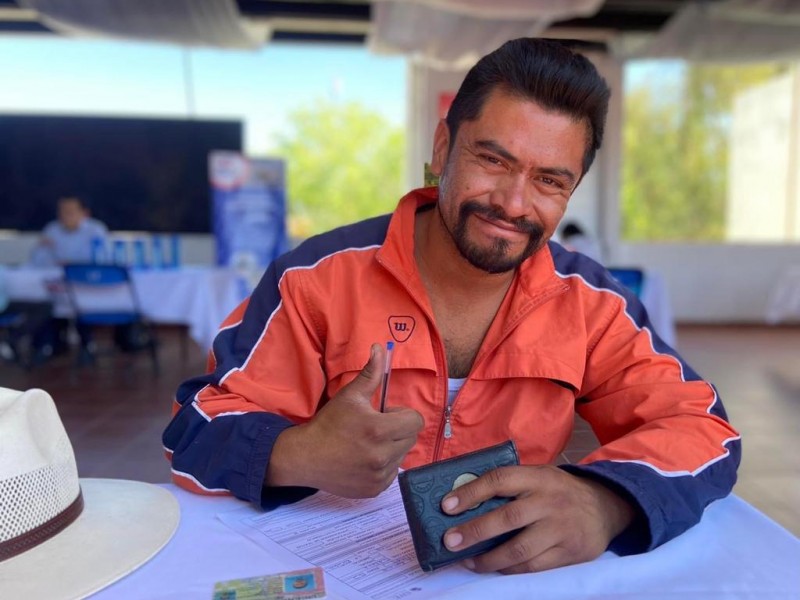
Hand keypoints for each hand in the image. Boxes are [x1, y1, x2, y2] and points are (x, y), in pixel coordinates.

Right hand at [266, 344, 423, 497]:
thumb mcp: (350, 396)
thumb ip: (370, 373)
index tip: (383, 414)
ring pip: (402, 455)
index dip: (400, 414)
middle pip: (411, 437)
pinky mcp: (375, 490)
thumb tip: (380, 348)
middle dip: (398, 429)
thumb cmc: (328, 424)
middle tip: (374, 428)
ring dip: (392, 447)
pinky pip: (393, 472)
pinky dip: (384, 465)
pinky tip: (364, 459)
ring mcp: (379, 476)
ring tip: (368, 443)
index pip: (415, 421)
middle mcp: (382, 456)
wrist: (305, 457)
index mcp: (378, 430)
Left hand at [440, 465, 634, 573]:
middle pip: (507, 518)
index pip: (500, 480)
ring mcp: (561, 529)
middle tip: (449, 541)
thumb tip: (464, 498)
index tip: (447, 505)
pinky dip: (510, 570)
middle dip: (474, 531)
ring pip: (519, 550)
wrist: (606, 507)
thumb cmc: (559, 491)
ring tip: (467, 560)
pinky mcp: (570, 554)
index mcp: (538, 477)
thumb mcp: (539, 476)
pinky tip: (495, 568)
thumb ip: (510, 485)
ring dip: (488, 559)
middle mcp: (549, 502)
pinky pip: (534, 567)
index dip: (471, 493)